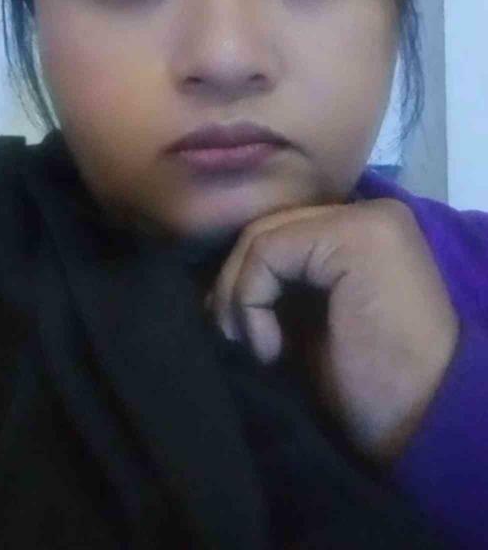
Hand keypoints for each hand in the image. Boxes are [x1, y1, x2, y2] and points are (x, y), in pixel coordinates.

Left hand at [206, 198, 458, 461]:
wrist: (425, 423)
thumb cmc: (370, 387)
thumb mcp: (312, 321)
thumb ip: (281, 284)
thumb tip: (211, 282)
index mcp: (363, 229)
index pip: (281, 231)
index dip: (246, 277)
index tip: (236, 330)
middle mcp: (368, 211)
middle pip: (267, 228)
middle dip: (236, 284)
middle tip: (233, 338)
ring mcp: (365, 219)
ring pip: (262, 235)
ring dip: (240, 296)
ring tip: (257, 349)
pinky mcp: (354, 236)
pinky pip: (267, 251)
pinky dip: (251, 301)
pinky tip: (271, 349)